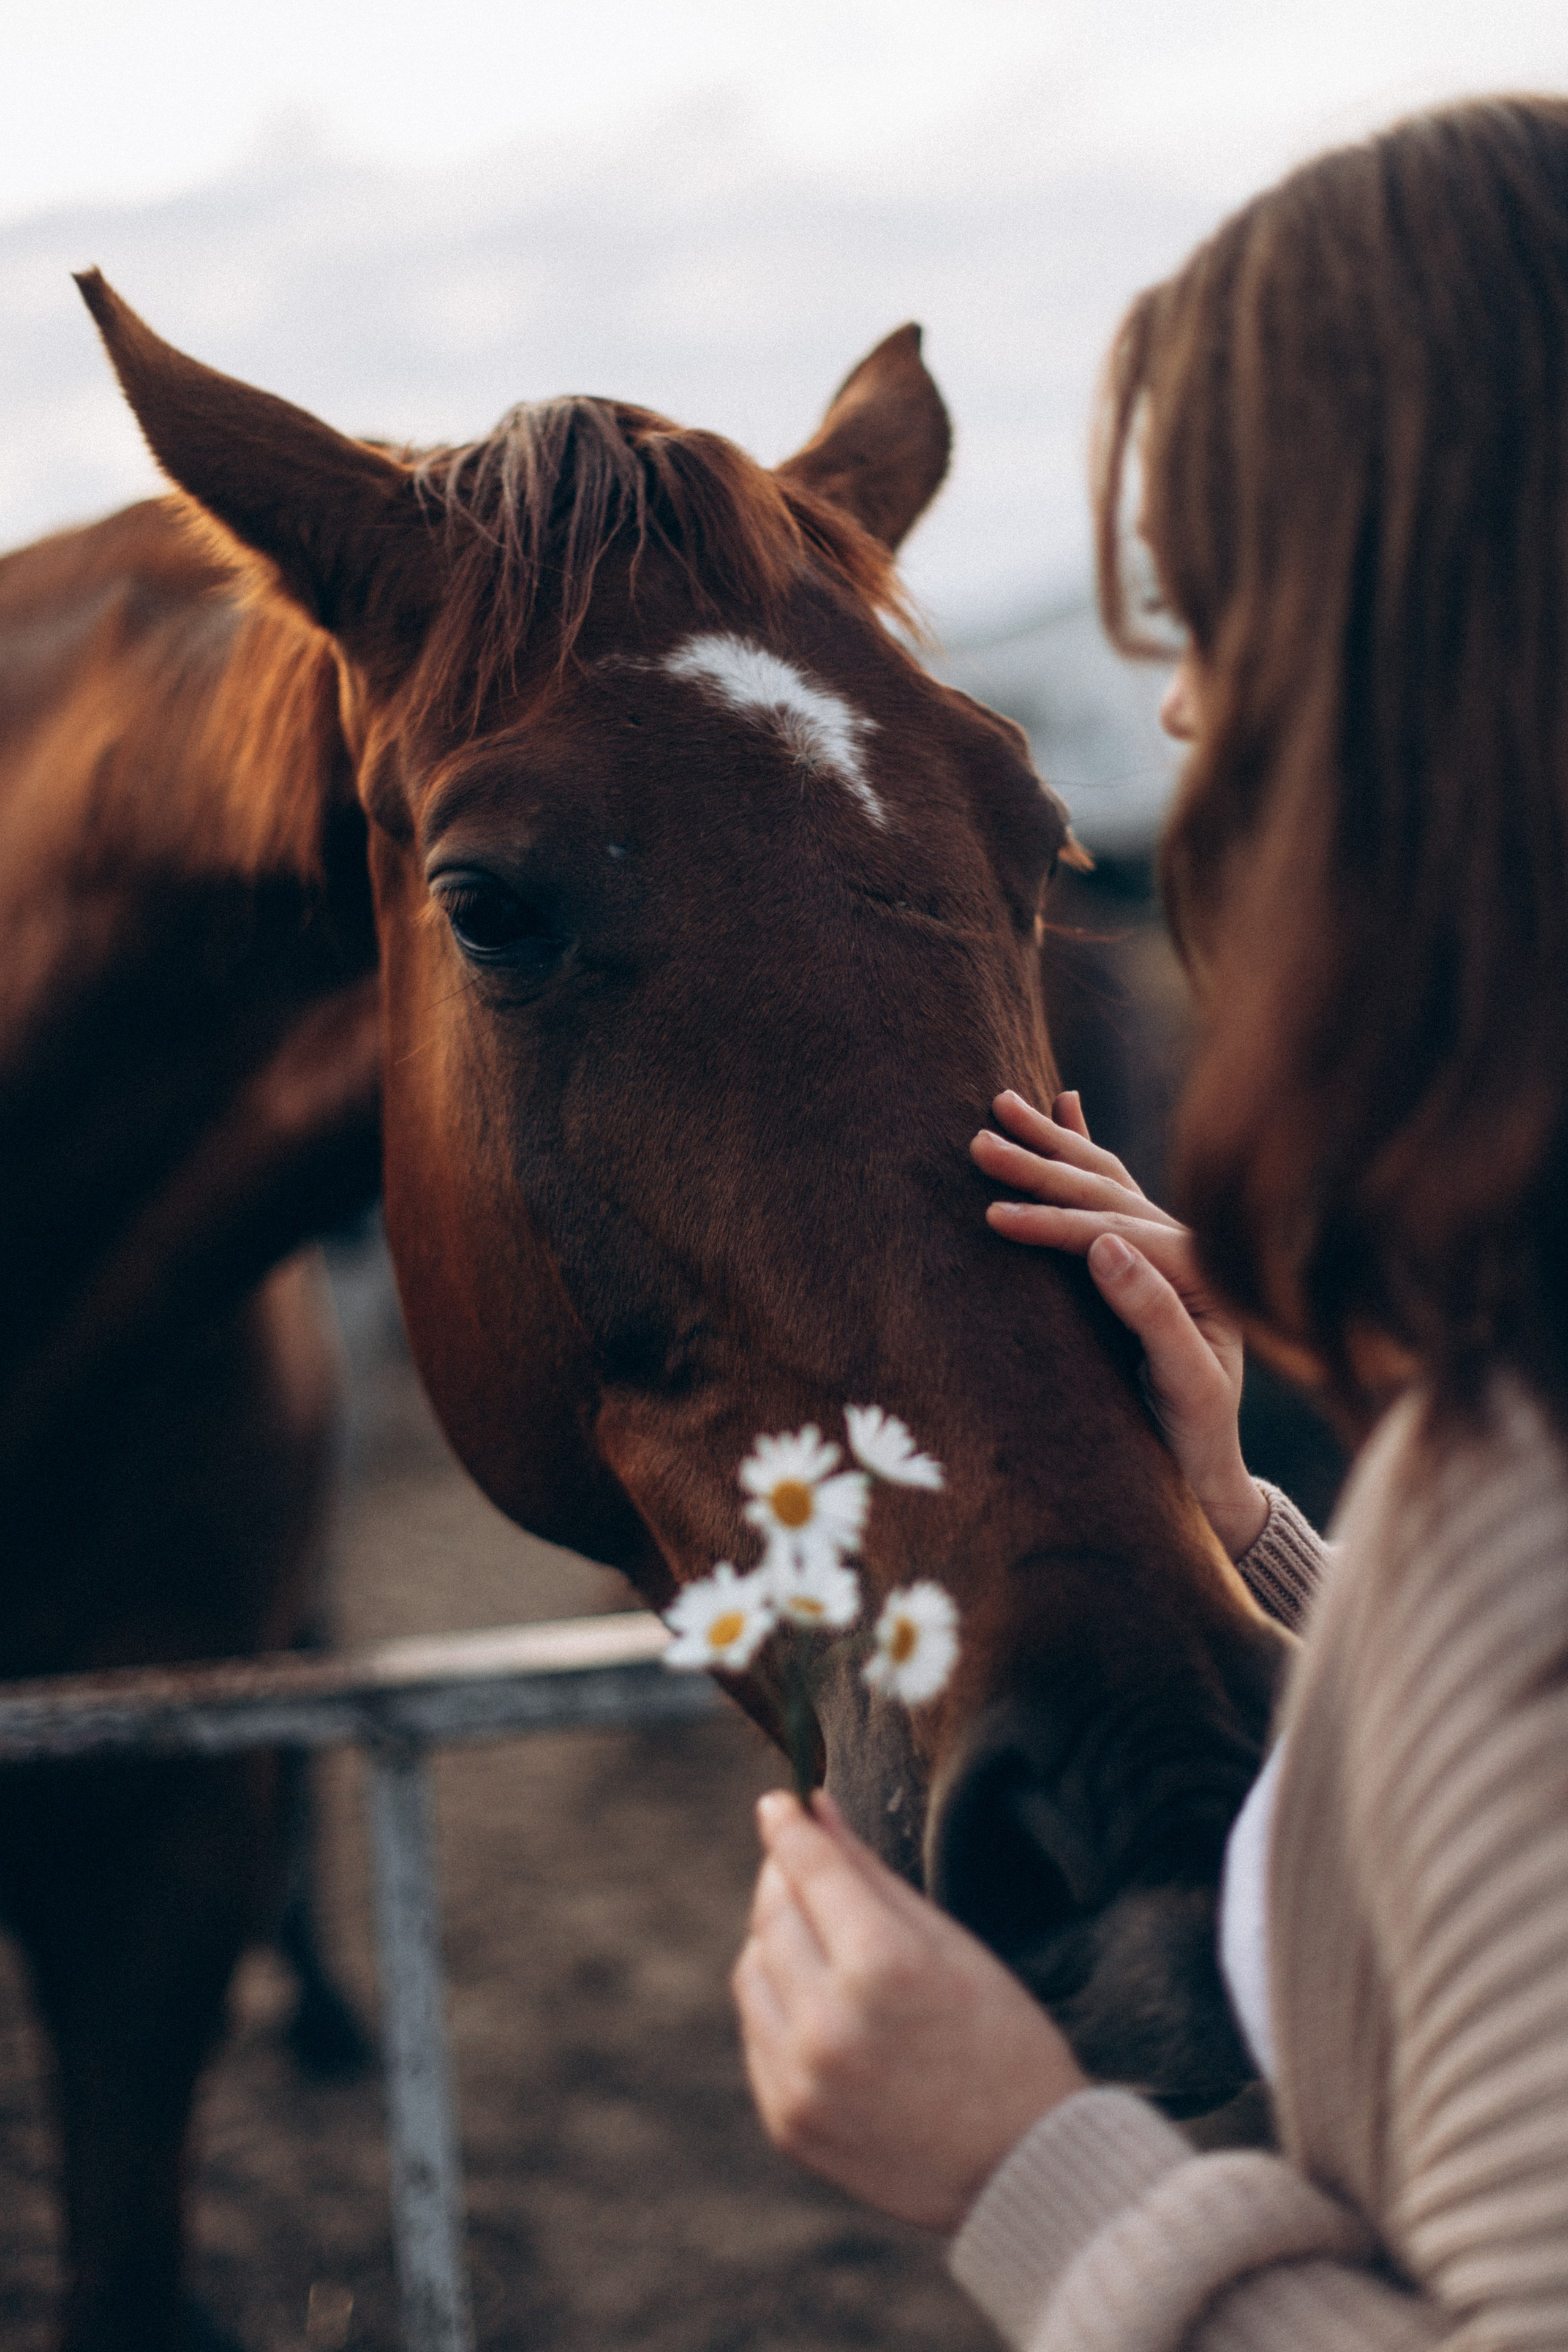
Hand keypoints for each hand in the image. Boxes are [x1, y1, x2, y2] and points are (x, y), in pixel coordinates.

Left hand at [732, 1789, 1084, 2230]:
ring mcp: (802, 2080)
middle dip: (784, 1878)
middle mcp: (830, 2024)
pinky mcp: (788, 2123)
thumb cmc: (1002, 2041)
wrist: (1022, 2169)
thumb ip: (870, 1875)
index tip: (779, 1801)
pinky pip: (758, 2034)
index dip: (789, 1826)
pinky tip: (820, 2003)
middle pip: (771, 1915)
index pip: (808, 1869)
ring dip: (774, 1941)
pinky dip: (777, 2004)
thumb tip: (814, 1810)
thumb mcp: (949, 1944)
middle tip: (802, 1864)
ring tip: (820, 1939)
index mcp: (882, 1966)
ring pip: (752, 1971)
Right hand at [971, 1089, 1267, 1559]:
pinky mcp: (1143, 1257)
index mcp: (1201, 1272)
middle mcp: (1187, 1247)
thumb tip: (1104, 1242)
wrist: (1210, 1465)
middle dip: (1041, 1165)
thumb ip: (1153, 1311)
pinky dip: (1084, 1150)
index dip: (1053, 1223)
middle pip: (1106, 1192)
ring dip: (1052, 1144)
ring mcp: (1165, 1247)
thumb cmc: (1199, 1433)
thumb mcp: (1188, 1382)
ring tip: (1004, 1103)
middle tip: (980, 1140)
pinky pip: (1109, 1191)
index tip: (994, 1215)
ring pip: (1103, 1181)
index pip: (1113, 1232)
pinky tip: (1067, 1105)